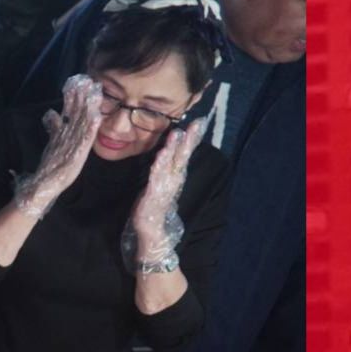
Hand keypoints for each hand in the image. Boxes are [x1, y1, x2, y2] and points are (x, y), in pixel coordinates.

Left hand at [18, 74, 104, 215]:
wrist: (49, 184)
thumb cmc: (54, 164)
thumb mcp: (54, 141)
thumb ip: (54, 127)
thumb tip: (53, 112)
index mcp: (68, 134)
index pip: (73, 112)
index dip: (76, 97)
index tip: (78, 82)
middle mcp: (74, 138)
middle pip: (80, 115)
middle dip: (84, 98)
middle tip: (89, 82)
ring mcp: (76, 145)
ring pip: (84, 123)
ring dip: (90, 109)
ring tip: (95, 94)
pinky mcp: (78, 154)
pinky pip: (85, 139)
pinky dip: (91, 128)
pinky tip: (96, 117)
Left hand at [132, 117, 205, 233]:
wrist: (152, 228)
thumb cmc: (155, 203)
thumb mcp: (161, 182)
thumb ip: (166, 167)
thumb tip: (168, 151)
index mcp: (175, 176)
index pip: (184, 154)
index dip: (191, 139)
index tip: (198, 123)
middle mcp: (173, 180)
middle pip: (182, 157)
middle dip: (188, 141)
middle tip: (194, 125)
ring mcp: (164, 187)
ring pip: (170, 165)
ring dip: (173, 149)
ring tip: (176, 134)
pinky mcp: (153, 194)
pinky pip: (157, 178)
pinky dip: (159, 166)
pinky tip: (160, 156)